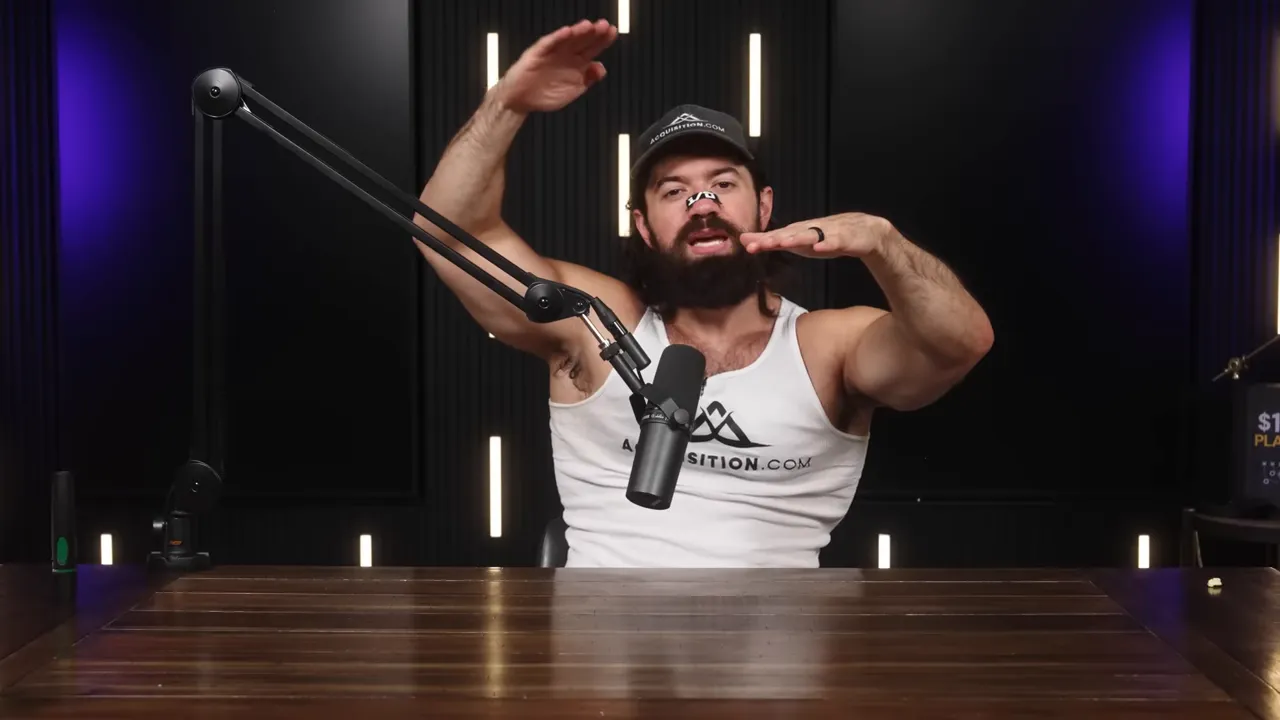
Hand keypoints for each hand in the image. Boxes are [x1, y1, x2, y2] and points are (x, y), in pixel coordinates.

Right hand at [492, 19, 616, 113]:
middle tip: (604, 25)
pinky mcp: (536, 54)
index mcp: (577, 62)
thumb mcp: (573, 90)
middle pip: (582, 40)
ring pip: (567, 39)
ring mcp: (552, 52)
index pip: (592, 47)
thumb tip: (601, 68)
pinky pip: (548, 44)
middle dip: (593, 33)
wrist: (521, 100)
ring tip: (588, 26)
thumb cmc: (545, 94)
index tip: (612, 32)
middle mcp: (566, 54)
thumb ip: (588, 80)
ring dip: (577, 32)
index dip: (603, 40)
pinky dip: (556, 38)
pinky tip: (566, 32)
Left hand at [740, 213, 894, 258]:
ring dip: (797, 238)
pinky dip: (828, 244)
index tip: (746, 245)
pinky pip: (837, 241)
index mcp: (800, 232)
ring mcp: (829, 232)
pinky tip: (820, 248)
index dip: (762, 240)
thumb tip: (745, 241)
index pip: (778, 236)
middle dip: (774, 239)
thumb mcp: (799, 242)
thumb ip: (774, 242)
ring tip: (783, 243)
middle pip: (790, 234)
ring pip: (811, 235)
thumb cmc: (826, 237)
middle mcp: (811, 229)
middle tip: (757, 244)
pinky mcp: (846, 239)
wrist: (864, 232)